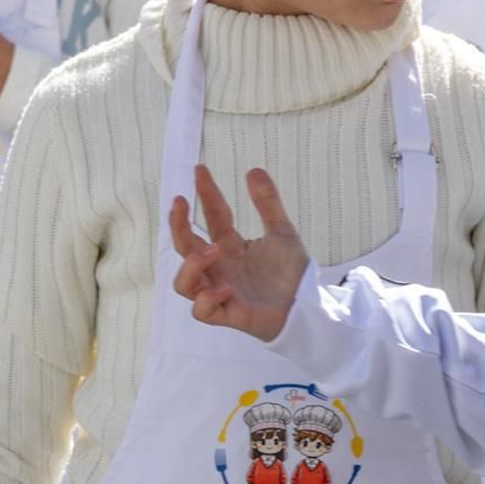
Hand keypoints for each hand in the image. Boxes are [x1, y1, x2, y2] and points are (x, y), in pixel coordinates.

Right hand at [169, 165, 310, 341]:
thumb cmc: (289, 273)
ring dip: (191, 266)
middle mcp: (219, 268)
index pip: (211, 217)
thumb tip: (253, 169)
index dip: (205, 193)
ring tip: (212, 251)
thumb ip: (268, 203)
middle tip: (180, 203)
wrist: (306, 306)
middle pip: (184, 248)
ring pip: (183, 283)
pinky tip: (226, 289)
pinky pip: (202, 312)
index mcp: (229, 246)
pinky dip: (207, 300)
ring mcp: (219, 292)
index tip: (200, 170)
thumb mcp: (282, 232)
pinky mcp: (228, 314)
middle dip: (177, 225)